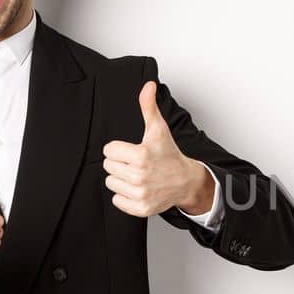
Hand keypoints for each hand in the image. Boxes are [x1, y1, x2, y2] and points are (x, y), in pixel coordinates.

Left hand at [103, 80, 212, 217]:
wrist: (186, 181)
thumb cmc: (169, 154)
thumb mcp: (158, 129)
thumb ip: (148, 106)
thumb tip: (148, 85)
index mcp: (141, 155)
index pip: (108, 150)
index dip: (119, 149)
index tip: (133, 151)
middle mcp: (140, 176)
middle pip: (108, 166)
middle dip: (120, 163)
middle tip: (136, 163)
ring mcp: (140, 194)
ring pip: (110, 182)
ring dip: (121, 179)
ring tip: (137, 176)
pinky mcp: (140, 208)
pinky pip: (117, 200)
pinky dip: (125, 196)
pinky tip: (138, 188)